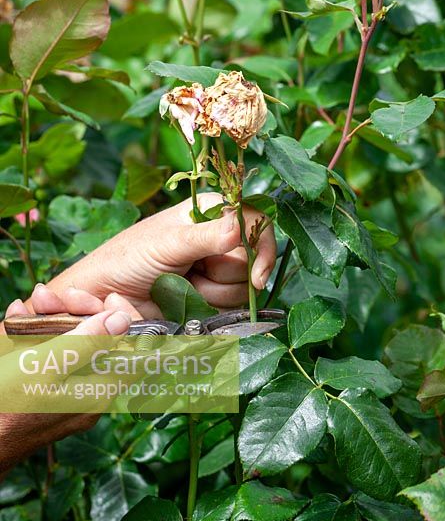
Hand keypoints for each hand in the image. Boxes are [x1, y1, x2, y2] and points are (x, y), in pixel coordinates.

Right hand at [1, 284, 134, 473]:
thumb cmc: (5, 406)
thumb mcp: (45, 366)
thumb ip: (85, 342)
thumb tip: (123, 320)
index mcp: (98, 391)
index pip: (135, 351)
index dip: (127, 321)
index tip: (108, 298)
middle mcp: (89, 394)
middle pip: (100, 342)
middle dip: (77, 313)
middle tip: (47, 298)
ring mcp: (68, 393)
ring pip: (72, 345)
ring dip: (51, 321)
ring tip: (28, 307)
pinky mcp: (47, 391)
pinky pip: (51, 358)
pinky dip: (36, 338)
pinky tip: (17, 322)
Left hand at [38, 194, 275, 316]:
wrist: (105, 296)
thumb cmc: (128, 257)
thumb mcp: (167, 243)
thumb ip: (205, 237)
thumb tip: (237, 228)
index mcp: (211, 212)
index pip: (255, 221)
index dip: (262, 248)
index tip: (257, 276)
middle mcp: (219, 238)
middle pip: (253, 260)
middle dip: (225, 273)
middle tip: (194, 271)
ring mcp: (215, 269)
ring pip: (242, 287)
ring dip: (212, 293)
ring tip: (183, 285)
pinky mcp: (210, 296)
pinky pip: (229, 307)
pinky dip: (208, 308)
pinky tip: (186, 301)